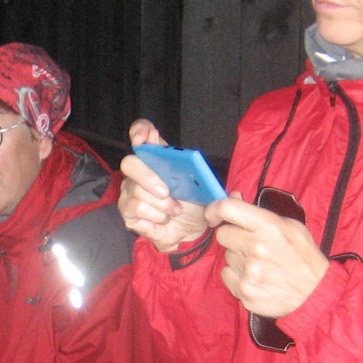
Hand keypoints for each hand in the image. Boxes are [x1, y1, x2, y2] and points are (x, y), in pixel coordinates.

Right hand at [118, 120, 212, 251]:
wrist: (190, 232)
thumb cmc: (195, 206)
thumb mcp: (210, 193)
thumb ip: (219, 188)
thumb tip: (235, 194)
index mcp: (159, 157)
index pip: (142, 132)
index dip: (139, 131)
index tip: (141, 140)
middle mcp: (140, 172)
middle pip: (129, 163)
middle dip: (148, 177)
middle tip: (166, 192)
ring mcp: (130, 191)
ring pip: (135, 191)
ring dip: (160, 205)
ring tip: (173, 210)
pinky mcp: (128, 213)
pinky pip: (135, 210)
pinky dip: (155, 217)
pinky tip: (163, 220)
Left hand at [208, 196, 328, 318]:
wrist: (315, 293)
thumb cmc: (303, 257)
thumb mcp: (290, 226)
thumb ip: (258, 212)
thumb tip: (233, 197)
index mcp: (269, 227)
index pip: (227, 208)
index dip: (215, 209)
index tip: (215, 215)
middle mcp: (256, 248)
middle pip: (222, 234)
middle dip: (233, 237)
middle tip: (250, 244)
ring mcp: (248, 271)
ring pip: (226, 256)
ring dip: (238, 258)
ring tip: (260, 264)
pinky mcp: (244, 291)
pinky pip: (227, 275)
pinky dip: (237, 276)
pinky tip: (256, 277)